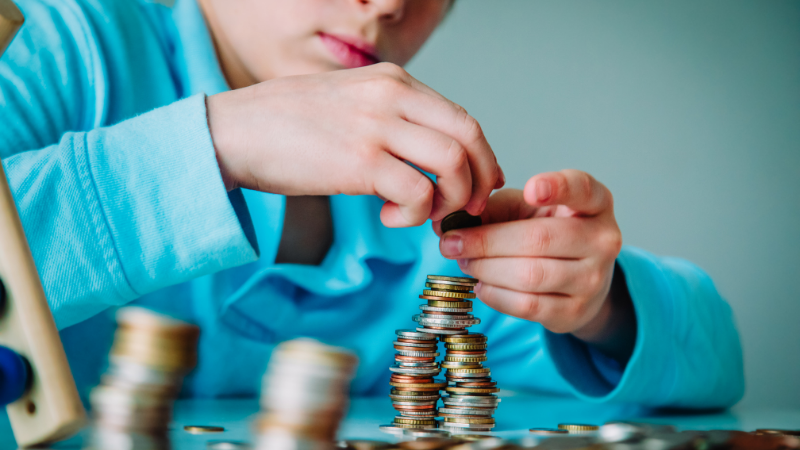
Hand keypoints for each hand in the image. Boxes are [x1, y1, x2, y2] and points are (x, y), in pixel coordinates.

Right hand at [206, 63, 502, 226]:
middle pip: (469, 137)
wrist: (232, 131)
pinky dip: (415, 214)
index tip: (476, 185)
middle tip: (467, 209)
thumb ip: (390, 117)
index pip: (462, 118)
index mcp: (393, 81)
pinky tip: (391, 217)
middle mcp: (392, 96)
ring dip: (449, 200)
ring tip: (422, 215)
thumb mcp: (349, 101)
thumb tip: (425, 152)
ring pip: (452, 164)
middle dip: (480, 180)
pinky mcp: (359, 161)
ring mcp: (377, 126)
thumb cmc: (285, 124)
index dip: (481, 158)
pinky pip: (417, 193)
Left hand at [435, 170, 632, 357]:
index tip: (530, 190)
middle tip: (452, 242)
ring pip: (529, 275)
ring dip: (485, 269)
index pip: (582, 189)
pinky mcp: (575, 312)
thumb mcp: (527, 210)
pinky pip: (527, 305)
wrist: (580, 278)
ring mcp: (593, 279)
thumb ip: (494, 208)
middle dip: (485, 241)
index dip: (557, 187)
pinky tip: (481, 284)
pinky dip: (495, 294)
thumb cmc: (547, 232)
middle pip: (538, 239)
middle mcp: (603, 240)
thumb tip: (447, 223)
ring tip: (465, 262)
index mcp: (595, 203)